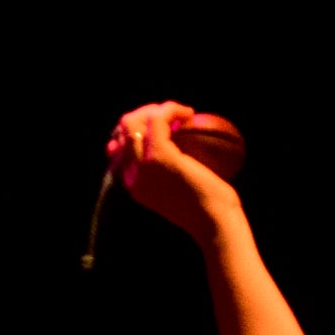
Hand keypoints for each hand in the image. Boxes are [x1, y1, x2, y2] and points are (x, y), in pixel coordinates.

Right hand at [106, 101, 238, 235]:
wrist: (217, 225)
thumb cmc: (211, 212)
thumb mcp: (182, 194)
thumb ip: (169, 175)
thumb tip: (177, 153)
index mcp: (133, 185)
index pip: (118, 149)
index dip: (135, 131)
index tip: (161, 127)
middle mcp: (131, 175)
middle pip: (122, 131)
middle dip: (143, 114)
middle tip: (172, 116)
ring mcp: (142, 165)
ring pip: (132, 122)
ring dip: (156, 109)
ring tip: (181, 114)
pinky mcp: (160, 155)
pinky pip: (157, 119)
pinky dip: (172, 109)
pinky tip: (189, 113)